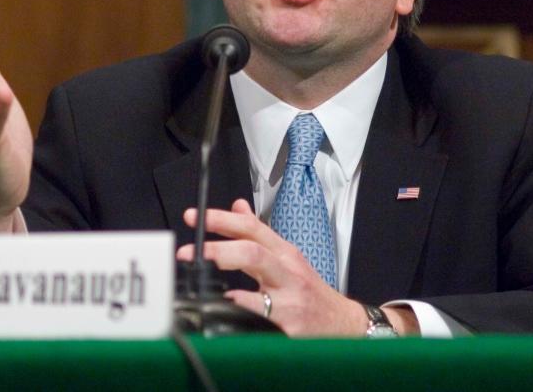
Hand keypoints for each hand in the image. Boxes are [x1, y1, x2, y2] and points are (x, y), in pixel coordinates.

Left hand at [175, 198, 367, 335]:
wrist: (344, 325)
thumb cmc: (310, 292)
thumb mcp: (287, 258)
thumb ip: (260, 234)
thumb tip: (237, 206)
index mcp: (283, 252)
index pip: (251, 227)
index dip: (221, 219)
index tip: (194, 217)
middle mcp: (287, 270)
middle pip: (252, 249)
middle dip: (217, 248)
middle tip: (187, 251)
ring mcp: (290, 297)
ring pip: (259, 276)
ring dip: (226, 274)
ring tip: (199, 276)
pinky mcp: (292, 324)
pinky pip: (262, 315)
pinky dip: (241, 309)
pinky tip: (225, 308)